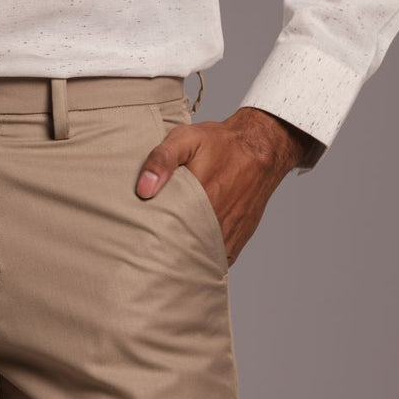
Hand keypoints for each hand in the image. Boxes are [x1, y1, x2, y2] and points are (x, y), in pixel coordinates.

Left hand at [135, 106, 312, 265]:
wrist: (260, 149)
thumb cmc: (220, 143)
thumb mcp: (186, 138)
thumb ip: (163, 159)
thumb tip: (144, 190)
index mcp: (200, 200)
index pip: (165, 232)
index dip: (149, 235)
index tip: (138, 232)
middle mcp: (216, 223)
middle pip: (180, 250)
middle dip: (162, 249)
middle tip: (146, 242)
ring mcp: (227, 236)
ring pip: (197, 258)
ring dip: (181, 255)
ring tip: (163, 249)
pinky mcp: (235, 242)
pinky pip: (213, 259)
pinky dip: (200, 257)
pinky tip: (186, 249)